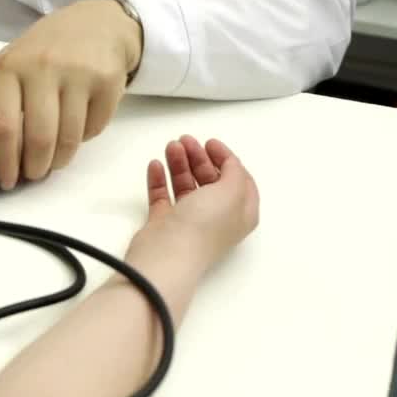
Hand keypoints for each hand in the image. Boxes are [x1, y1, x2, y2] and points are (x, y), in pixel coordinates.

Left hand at [0, 0, 141, 188]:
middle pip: (38, 140)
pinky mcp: (107, 82)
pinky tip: (76, 127)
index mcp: (7, 67)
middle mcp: (42, 67)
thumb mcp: (5, 73)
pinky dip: (83, 139)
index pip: (2, 126)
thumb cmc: (41, 53)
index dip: (4, 162)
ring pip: (68, 141)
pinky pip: (93, 131)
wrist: (95, 24)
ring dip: (59, 161)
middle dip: (34, 169)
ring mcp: (77, 73)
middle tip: (33, 174)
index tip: (6, 180)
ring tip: (53, 158)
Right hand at [125, 136, 259, 280]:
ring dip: (179, 164)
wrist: (168, 255)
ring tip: (170, 147)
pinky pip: (162, 196)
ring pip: (185, 185)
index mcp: (240, 212)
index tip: (210, 143)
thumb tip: (229, 164)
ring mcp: (189, 221)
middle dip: (199, 157)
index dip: (226, 158)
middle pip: (210, 179)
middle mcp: (217, 217)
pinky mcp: (164, 223)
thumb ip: (234, 172)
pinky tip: (156, 165)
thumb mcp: (232, 191)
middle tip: (185, 140)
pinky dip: (160, 179)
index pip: (238, 179)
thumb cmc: (204, 225)